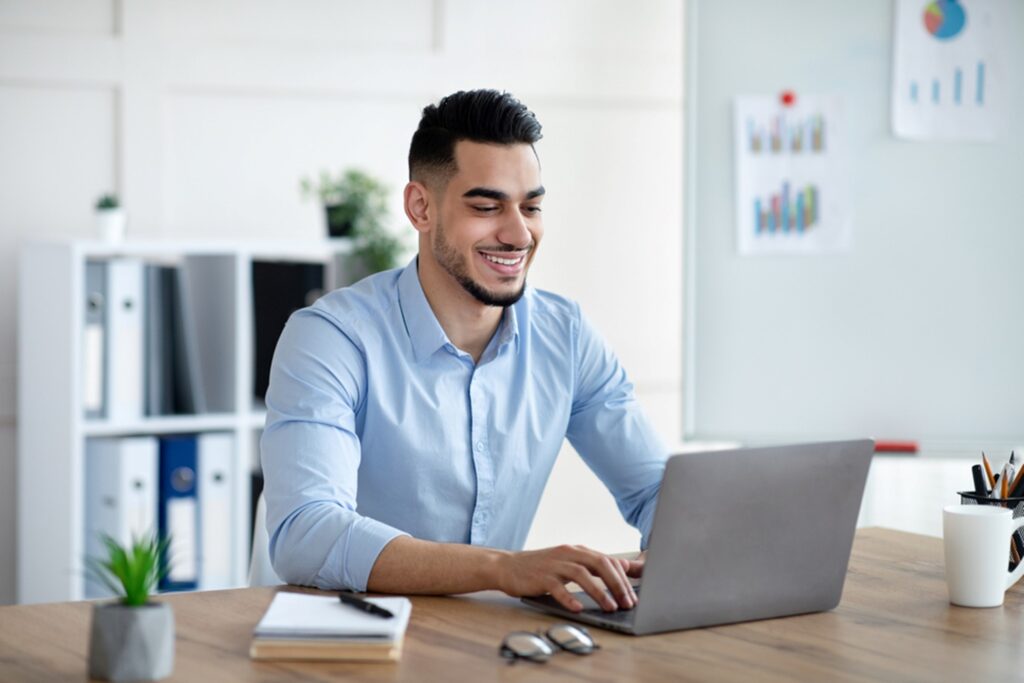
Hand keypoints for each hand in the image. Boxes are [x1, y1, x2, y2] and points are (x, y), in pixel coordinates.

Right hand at [493, 545, 639, 612]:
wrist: (508, 566)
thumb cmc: (541, 568)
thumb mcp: (570, 562)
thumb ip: (594, 565)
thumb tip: (623, 566)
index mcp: (577, 550)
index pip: (607, 561)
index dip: (623, 578)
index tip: (632, 596)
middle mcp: (568, 554)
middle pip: (599, 564)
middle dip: (617, 585)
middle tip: (627, 603)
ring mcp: (554, 564)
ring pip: (582, 575)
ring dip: (599, 592)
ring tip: (610, 608)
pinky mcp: (541, 577)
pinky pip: (557, 588)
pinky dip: (569, 598)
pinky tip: (578, 609)